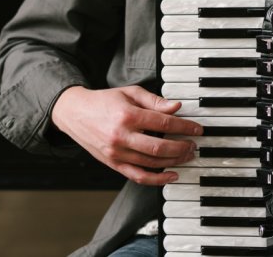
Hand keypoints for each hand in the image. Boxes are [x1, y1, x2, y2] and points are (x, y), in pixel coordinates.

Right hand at [51, 84, 202, 184]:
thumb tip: (177, 107)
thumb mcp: (130, 93)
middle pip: (159, 146)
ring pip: (151, 163)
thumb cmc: (104, 101)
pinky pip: (138, 176)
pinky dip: (157, 179)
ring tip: (187, 156)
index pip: (164, 122)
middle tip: (193, 145)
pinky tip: (172, 175)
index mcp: (128, 115)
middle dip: (182, 147)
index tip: (197, 129)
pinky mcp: (113, 164)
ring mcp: (116, 153)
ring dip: (174, 161)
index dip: (185, 126)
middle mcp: (121, 136)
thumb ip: (154, 101)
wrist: (75, 113)